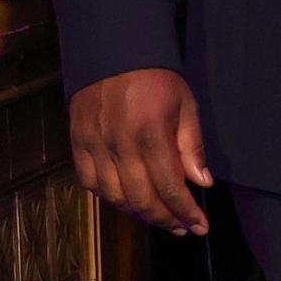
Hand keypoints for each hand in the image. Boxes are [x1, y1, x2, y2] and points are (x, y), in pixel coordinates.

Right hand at [70, 67, 212, 235]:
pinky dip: (109, 197)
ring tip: (160, 218)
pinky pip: (90, 182)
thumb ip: (192, 147)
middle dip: (166, 219)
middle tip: (183, 228)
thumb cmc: (157, 79)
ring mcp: (94, 145)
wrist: (113, 52)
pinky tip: (127, 201)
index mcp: (151, 134)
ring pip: (114, 196)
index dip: (186, 212)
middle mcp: (119, 144)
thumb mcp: (186, 106)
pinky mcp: (77, 142)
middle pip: (142, 199)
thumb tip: (202, 183)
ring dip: (138, 214)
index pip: (170, 187)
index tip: (200, 226)